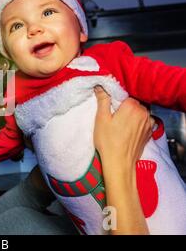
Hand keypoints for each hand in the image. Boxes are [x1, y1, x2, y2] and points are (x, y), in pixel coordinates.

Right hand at [93, 86, 152, 233]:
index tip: (108, 106)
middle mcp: (144, 113)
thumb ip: (103, 100)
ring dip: (131, 115)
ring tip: (119, 124)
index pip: (124, 94)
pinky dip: (136, 123)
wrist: (119, 163)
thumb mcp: (101, 119)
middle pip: (133, 102)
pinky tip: (126, 130)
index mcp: (132, 106)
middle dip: (123, 106)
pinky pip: (143, 121)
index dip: (115, 99)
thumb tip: (100, 87)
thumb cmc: (108, 142)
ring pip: (139, 112)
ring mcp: (148, 123)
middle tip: (112, 116)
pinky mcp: (149, 132)